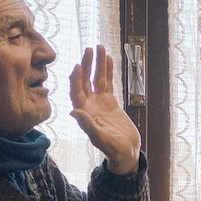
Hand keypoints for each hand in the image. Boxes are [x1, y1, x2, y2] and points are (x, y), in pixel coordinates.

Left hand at [69, 45, 140, 174]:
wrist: (126, 153)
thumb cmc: (113, 150)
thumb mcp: (101, 139)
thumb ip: (88, 125)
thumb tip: (74, 112)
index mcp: (84, 113)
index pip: (76, 92)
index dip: (76, 79)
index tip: (78, 65)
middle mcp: (89, 105)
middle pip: (85, 81)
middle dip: (87, 64)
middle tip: (89, 49)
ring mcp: (100, 102)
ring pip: (97, 79)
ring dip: (97, 64)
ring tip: (100, 47)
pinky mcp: (110, 102)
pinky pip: (108, 83)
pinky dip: (108, 71)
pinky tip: (108, 58)